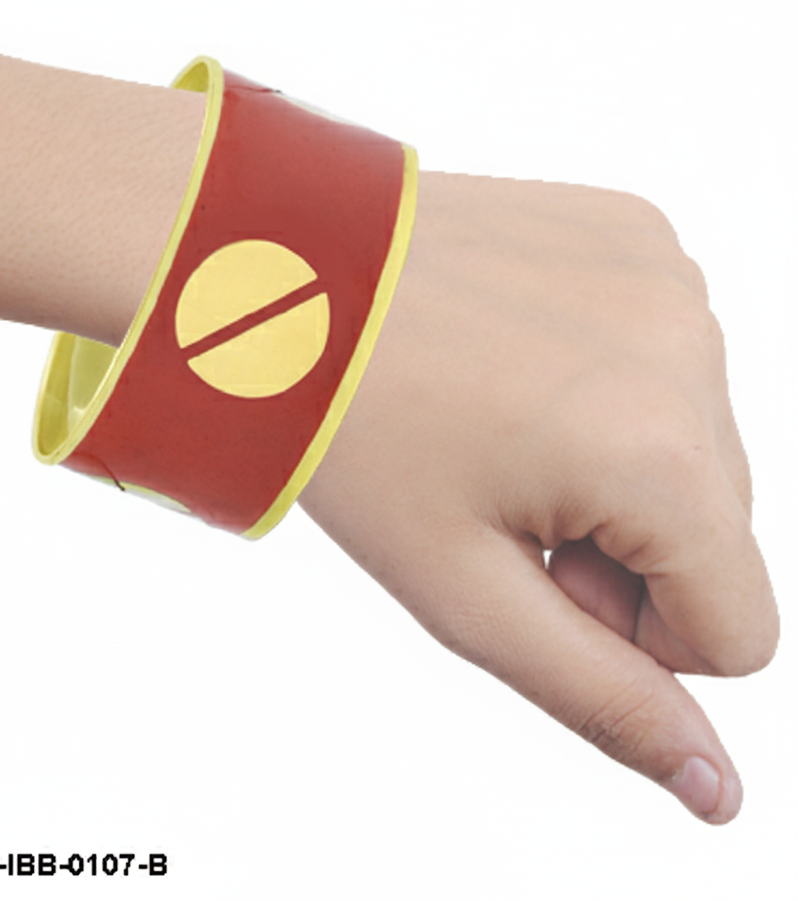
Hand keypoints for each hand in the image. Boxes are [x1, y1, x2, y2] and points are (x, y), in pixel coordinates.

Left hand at [299, 171, 778, 823]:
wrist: (281, 282)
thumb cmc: (350, 433)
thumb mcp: (464, 591)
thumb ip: (600, 697)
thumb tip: (715, 787)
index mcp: (658, 453)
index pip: (738, 634)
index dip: (627, 632)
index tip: (527, 571)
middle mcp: (691, 349)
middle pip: (716, 535)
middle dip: (620, 546)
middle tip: (494, 497)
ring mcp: (668, 275)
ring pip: (695, 446)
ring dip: (615, 465)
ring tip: (495, 427)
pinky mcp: (637, 231)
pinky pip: (666, 355)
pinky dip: (608, 382)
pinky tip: (513, 363)